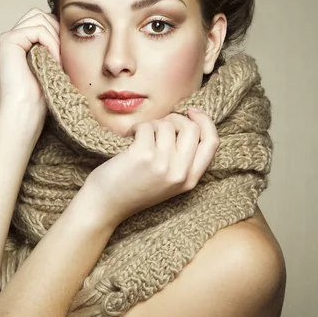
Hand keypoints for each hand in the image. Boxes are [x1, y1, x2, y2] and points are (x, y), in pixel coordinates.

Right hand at [0, 7, 61, 116]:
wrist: (26, 113)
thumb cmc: (42, 97)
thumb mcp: (52, 65)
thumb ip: (54, 45)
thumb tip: (73, 27)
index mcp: (18, 45)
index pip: (42, 21)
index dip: (58, 32)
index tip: (66, 55)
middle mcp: (9, 39)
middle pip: (39, 14)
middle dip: (57, 31)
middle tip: (64, 56)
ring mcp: (6, 39)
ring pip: (39, 18)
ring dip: (56, 38)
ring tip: (60, 60)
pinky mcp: (7, 41)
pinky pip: (37, 29)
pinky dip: (51, 42)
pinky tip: (56, 60)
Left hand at [83, 109, 219, 226]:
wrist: (105, 205)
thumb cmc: (134, 188)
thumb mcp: (168, 180)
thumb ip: (183, 159)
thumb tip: (189, 120)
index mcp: (190, 180)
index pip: (212, 142)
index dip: (205, 121)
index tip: (191, 112)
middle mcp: (180, 173)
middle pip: (192, 128)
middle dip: (175, 119)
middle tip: (158, 126)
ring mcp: (163, 164)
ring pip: (167, 124)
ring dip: (151, 124)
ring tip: (139, 137)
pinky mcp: (143, 156)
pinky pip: (146, 126)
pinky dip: (136, 127)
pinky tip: (129, 138)